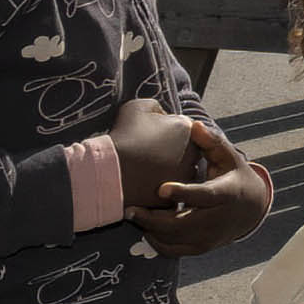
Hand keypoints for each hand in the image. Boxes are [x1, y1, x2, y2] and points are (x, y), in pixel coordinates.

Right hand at [110, 95, 210, 209]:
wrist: (110, 171)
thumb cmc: (122, 137)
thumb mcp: (137, 108)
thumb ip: (155, 107)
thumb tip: (162, 116)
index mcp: (187, 128)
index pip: (179, 128)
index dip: (161, 132)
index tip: (145, 136)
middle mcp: (194, 152)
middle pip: (183, 150)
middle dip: (168, 151)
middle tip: (144, 153)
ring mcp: (186, 176)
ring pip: (178, 171)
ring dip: (165, 170)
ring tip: (142, 168)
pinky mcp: (176, 196)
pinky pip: (168, 191)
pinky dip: (156, 187)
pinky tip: (141, 182)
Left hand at [129, 120, 271, 256]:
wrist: (252, 209)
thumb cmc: (235, 177)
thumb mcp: (229, 158)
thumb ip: (211, 142)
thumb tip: (194, 126)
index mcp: (228, 194)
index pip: (204, 196)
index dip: (183, 193)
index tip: (160, 189)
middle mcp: (220, 219)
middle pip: (181, 224)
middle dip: (153, 218)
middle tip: (129, 208)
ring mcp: (211, 237)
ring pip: (174, 239)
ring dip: (151, 229)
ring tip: (134, 214)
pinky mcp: (202, 248)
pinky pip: (173, 250)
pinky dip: (156, 242)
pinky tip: (146, 228)